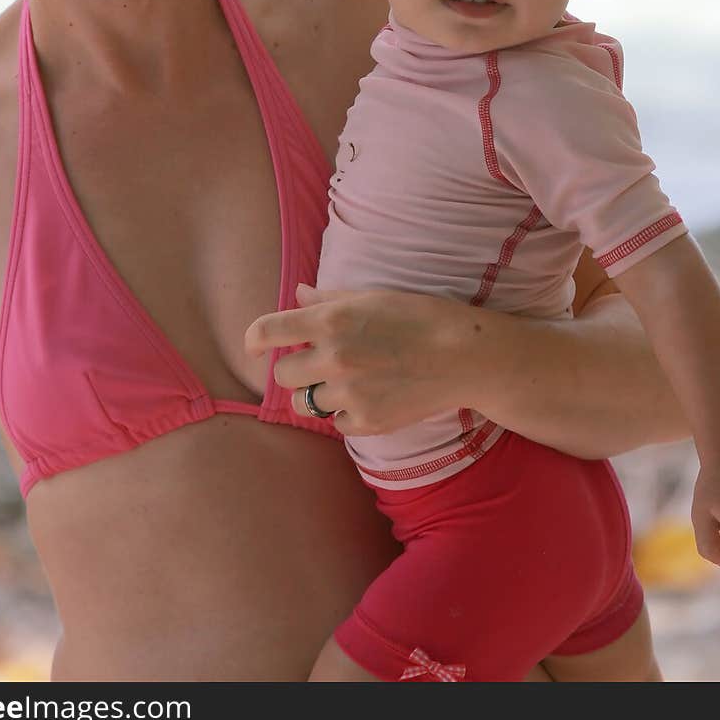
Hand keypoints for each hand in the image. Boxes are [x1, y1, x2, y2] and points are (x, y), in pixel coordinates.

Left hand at [245, 283, 476, 434]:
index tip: (255, 346)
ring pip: (306, 403)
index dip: (255, 339)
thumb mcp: (372, 296)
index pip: (268, 331)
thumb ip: (328, 299)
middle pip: (282, 375)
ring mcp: (349, 394)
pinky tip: (368, 398)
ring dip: (317, 393)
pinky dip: (345, 415)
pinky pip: (336, 424)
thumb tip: (298, 295)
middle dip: (294, 368)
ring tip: (346, 382)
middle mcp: (333, 359)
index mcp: (330, 321)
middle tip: (317, 362)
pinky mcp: (367, 422)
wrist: (465, 356)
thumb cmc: (421, 316)